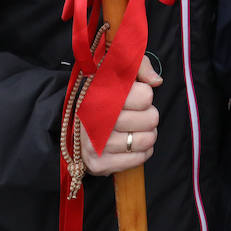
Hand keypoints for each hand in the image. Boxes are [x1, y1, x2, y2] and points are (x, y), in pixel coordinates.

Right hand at [80, 55, 161, 174]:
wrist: (74, 128)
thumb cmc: (103, 97)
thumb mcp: (118, 72)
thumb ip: (139, 66)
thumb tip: (156, 81)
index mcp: (99, 92)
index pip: (145, 96)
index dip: (145, 95)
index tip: (133, 96)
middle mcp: (95, 119)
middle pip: (151, 119)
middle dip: (149, 116)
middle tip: (137, 115)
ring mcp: (96, 144)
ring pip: (147, 140)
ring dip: (147, 135)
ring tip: (135, 129)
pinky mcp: (99, 164)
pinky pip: (140, 159)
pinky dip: (142, 152)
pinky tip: (131, 144)